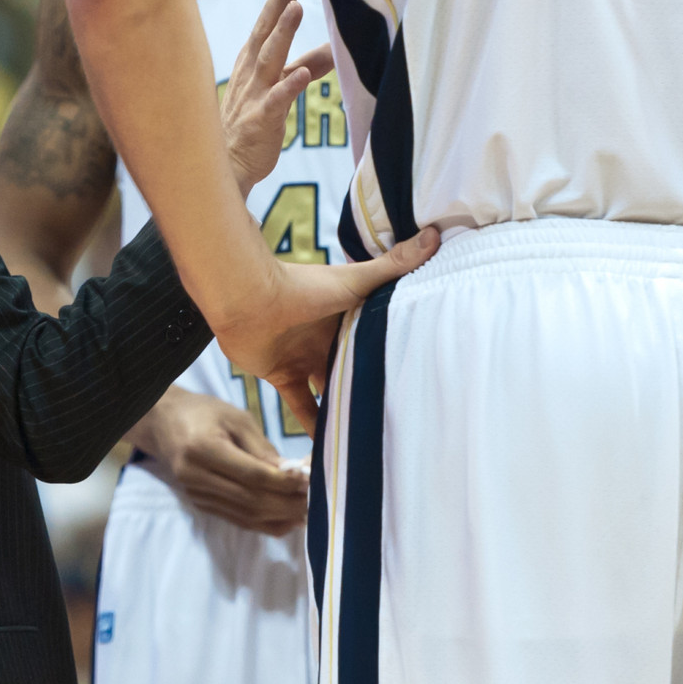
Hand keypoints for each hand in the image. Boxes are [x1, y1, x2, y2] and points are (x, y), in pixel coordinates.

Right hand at [131, 386, 308, 536]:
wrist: (164, 423)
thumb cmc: (203, 413)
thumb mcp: (235, 417)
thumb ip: (261, 447)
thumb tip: (291, 473)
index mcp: (203, 448)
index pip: (251, 474)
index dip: (284, 481)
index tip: (309, 480)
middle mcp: (196, 477)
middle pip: (250, 500)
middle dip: (287, 503)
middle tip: (316, 499)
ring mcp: (197, 495)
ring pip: (245, 516)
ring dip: (280, 518)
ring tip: (308, 513)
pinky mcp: (201, 505)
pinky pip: (237, 520)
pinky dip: (265, 524)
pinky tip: (288, 521)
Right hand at [221, 0, 335, 194]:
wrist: (225, 166)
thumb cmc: (252, 120)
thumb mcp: (279, 86)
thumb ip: (308, 65)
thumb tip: (335, 48)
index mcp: (252, 60)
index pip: (268, 22)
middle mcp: (251, 72)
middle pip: (266, 30)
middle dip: (280, 0)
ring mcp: (253, 95)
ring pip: (269, 59)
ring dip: (282, 34)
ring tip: (296, 8)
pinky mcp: (260, 121)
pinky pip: (275, 102)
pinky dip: (287, 87)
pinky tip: (301, 74)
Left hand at [225, 227, 441, 433]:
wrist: (247, 300)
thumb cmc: (302, 286)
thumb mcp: (355, 281)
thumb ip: (393, 265)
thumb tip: (435, 234)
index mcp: (347, 316)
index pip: (376, 337)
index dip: (394, 352)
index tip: (420, 372)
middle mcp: (327, 338)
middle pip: (354, 367)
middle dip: (373, 386)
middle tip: (402, 413)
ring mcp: (304, 358)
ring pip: (331, 390)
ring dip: (346, 408)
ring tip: (373, 436)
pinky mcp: (283, 376)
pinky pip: (302, 408)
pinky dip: (314, 427)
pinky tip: (332, 449)